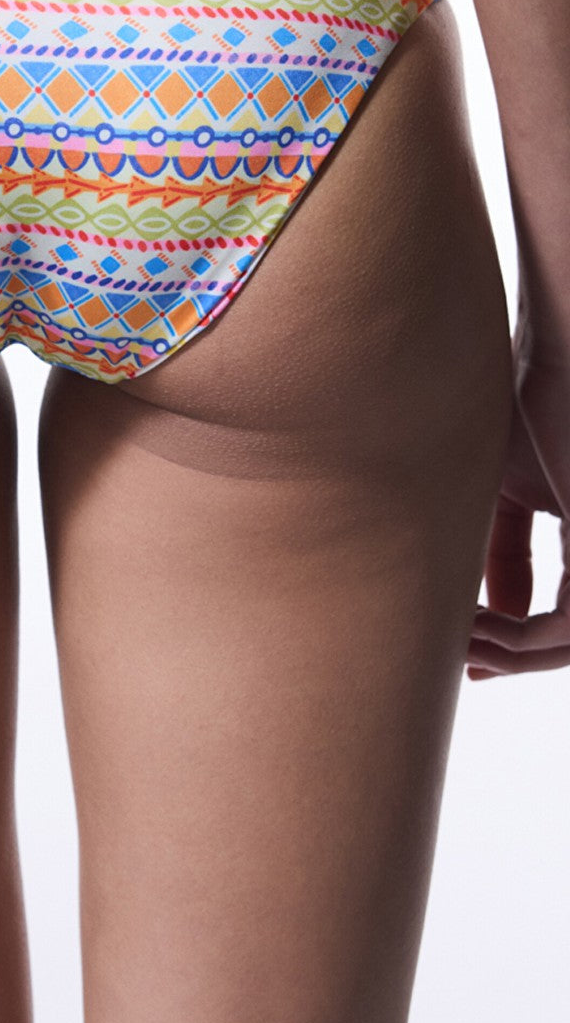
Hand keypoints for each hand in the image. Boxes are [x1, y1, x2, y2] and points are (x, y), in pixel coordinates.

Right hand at [467, 334, 569, 678]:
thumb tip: (493, 611)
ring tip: (462, 644)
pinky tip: (476, 625)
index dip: (514, 642)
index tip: (463, 650)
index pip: (563, 615)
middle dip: (513, 657)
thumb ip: (503, 552)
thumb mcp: (505, 494)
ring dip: (513, 654)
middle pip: (568, 639)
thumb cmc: (530, 408)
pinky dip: (522, 637)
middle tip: (462, 661)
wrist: (560, 360)